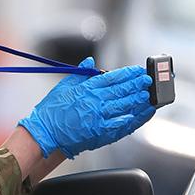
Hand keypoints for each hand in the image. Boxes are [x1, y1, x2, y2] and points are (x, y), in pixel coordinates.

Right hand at [18, 58, 155, 157]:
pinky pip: (121, 125)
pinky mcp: (100, 132)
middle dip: (137, 85)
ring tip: (150, 96)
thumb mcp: (63, 86)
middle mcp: (94, 101)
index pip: (112, 78)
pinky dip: (133, 119)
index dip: (127, 73)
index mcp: (86, 88)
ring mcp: (98, 117)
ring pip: (124, 106)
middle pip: (121, 91)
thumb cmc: (52, 110)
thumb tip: (90, 62)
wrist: (44, 132)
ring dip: (139, 100)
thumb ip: (80, 74)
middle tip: (149, 81)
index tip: (138, 71)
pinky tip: (141, 114)